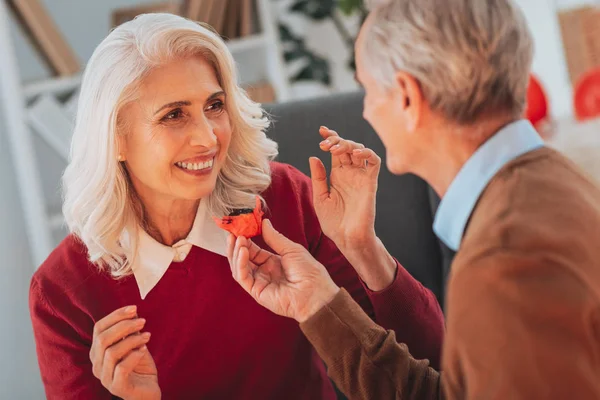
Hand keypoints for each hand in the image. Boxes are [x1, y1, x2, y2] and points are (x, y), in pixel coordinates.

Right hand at [90, 306, 159, 399]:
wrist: (148, 391)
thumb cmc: (140, 366)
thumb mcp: (135, 344)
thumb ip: (130, 330)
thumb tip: (132, 311)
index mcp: (98, 352)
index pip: (99, 328)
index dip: (115, 316)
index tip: (134, 308)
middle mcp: (97, 365)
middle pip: (103, 339)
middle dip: (124, 326)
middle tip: (143, 321)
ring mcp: (105, 378)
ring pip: (111, 352)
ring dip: (132, 340)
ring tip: (147, 336)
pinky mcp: (117, 388)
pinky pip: (121, 368)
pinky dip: (134, 356)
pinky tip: (144, 350)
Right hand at [227, 219, 339, 322]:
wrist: (316, 294)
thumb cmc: (309, 272)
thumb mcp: (292, 250)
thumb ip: (275, 238)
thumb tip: (264, 222)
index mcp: (272, 262)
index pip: (253, 250)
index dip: (245, 239)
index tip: (239, 226)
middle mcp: (264, 272)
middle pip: (243, 258)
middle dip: (236, 244)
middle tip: (232, 231)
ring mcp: (259, 282)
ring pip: (239, 267)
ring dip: (236, 252)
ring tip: (237, 239)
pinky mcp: (256, 292)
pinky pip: (243, 277)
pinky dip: (240, 264)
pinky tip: (242, 251)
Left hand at [311, 126, 381, 248]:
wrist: (347, 238)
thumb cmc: (333, 222)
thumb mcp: (320, 198)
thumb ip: (318, 178)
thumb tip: (314, 156)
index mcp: (337, 175)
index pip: (336, 150)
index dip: (330, 137)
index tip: (321, 130)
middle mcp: (350, 173)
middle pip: (347, 147)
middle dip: (336, 140)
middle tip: (325, 143)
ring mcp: (361, 177)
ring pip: (360, 150)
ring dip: (348, 145)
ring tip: (335, 149)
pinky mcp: (370, 183)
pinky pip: (373, 162)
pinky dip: (367, 153)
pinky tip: (355, 154)